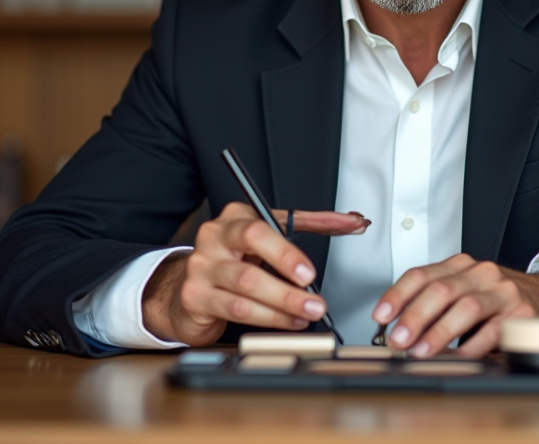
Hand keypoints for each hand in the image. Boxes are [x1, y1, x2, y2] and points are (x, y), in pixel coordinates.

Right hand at [142, 202, 368, 345]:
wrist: (187, 285)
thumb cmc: (236, 257)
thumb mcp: (270, 235)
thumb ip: (312, 224)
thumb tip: (352, 221)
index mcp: (234, 218)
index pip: (261, 227)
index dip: (287, 252)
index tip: (309, 273)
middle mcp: (213, 238)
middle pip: (250, 256)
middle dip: (286, 280)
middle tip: (314, 300)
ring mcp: (202, 268)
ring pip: (246, 287)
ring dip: (283, 305)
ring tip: (308, 314)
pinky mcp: (195, 297)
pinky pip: (236, 309)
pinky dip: (267, 319)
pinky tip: (287, 322)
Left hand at [371, 254, 538, 358]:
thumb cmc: (496, 299)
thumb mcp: (464, 291)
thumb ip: (434, 304)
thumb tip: (395, 329)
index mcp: (460, 266)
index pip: (422, 274)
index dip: (398, 294)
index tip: (380, 315)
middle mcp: (481, 274)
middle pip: (442, 290)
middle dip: (415, 316)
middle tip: (397, 339)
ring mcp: (503, 292)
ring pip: (467, 307)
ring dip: (440, 331)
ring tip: (421, 350)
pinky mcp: (522, 314)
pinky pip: (494, 331)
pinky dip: (473, 347)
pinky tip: (458, 357)